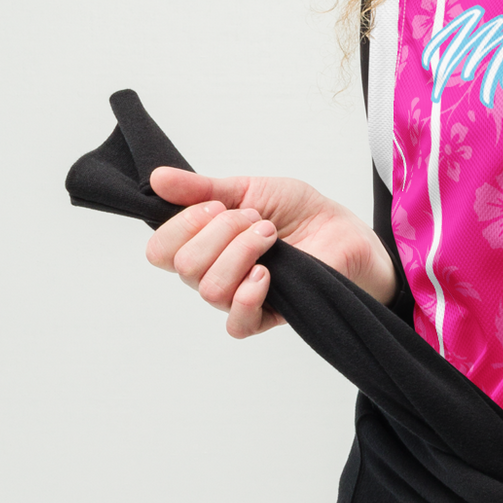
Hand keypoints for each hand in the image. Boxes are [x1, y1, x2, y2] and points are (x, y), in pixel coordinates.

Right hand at [143, 166, 395, 336]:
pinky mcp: (266, 316)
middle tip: (256, 219)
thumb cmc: (299, 212)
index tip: (217, 205)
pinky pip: (237, 323)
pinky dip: (248, 294)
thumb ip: (203, 188)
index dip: (182, 225)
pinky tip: (267, 273)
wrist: (344, 231)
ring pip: (209, 289)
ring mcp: (238, 297)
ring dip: (241, 252)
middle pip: (184, 266)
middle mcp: (214, 273)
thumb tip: (158, 179)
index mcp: (203, 244)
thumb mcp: (249, 188)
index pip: (160, 250)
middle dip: (222, 232)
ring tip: (271, 237)